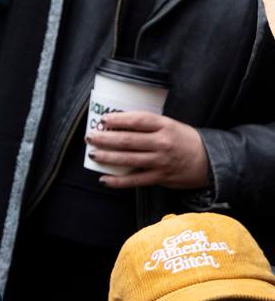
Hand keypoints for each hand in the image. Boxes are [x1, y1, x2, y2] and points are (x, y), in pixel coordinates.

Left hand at [85, 112, 210, 189]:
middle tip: (90, 136)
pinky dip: (118, 181)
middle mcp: (163, 143)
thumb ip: (149, 125)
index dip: (119, 119)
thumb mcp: (171, 126)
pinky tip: (104, 179)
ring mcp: (161, 161)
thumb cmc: (185, 141)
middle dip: (105, 138)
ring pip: (128, 159)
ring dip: (107, 157)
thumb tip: (118, 123)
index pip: (139, 120)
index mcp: (166, 126)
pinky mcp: (160, 177)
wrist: (211, 161)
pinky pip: (135, 180)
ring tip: (92, 153)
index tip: (103, 119)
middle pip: (128, 140)